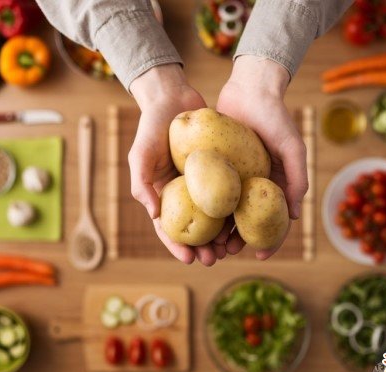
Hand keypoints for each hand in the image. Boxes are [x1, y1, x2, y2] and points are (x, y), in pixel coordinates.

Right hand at [129, 64, 225, 265]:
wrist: (174, 97)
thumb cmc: (152, 126)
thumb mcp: (140, 154)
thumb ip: (141, 183)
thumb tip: (155, 216)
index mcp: (163, 194)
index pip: (168, 228)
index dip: (177, 246)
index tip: (189, 260)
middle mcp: (183, 193)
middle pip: (194, 228)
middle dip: (203, 247)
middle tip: (215, 259)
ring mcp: (202, 183)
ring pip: (214, 216)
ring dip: (221, 235)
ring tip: (231, 249)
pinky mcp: (220, 170)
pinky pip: (228, 193)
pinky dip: (235, 209)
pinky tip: (245, 222)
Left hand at [216, 55, 308, 259]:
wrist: (250, 88)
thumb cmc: (275, 117)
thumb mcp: (292, 147)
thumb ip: (297, 178)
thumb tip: (295, 216)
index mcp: (275, 185)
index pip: (275, 220)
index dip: (270, 241)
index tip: (260, 256)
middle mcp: (255, 185)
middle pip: (246, 221)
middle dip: (236, 241)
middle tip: (224, 253)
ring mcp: (236, 177)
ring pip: (225, 211)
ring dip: (218, 230)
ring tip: (208, 244)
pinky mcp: (217, 167)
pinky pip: (210, 191)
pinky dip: (205, 208)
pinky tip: (194, 220)